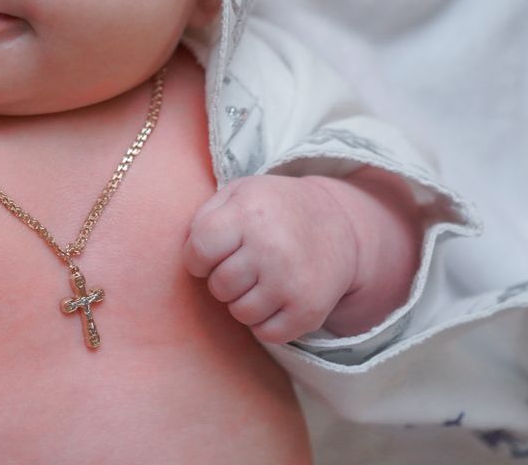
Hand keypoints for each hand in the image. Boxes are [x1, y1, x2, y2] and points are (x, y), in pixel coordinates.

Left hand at [183, 174, 363, 343]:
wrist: (339, 224)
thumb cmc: (273, 210)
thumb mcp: (238, 194)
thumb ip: (205, 218)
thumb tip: (189, 258)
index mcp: (248, 213)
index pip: (199, 251)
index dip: (198, 257)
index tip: (212, 252)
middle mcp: (271, 248)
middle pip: (219, 286)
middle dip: (224, 278)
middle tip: (244, 264)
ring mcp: (291, 281)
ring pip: (240, 313)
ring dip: (244, 300)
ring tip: (261, 278)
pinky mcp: (308, 310)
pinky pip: (266, 333)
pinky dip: (266, 320)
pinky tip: (276, 297)